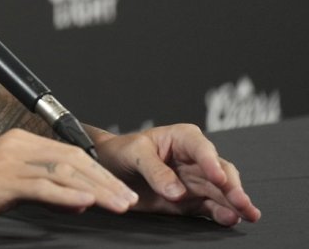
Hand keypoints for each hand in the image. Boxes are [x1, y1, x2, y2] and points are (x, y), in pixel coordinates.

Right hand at [0, 129, 138, 232]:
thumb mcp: (7, 188)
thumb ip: (41, 188)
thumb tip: (80, 199)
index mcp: (17, 141)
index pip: (69, 153)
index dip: (99, 172)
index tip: (121, 190)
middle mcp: (14, 144)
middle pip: (72, 159)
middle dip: (106, 180)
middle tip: (131, 199)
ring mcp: (6, 161)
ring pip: (63, 171)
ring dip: (97, 189)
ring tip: (120, 204)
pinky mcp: (0, 180)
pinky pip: (42, 186)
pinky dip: (69, 194)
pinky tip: (88, 203)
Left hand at [94, 123, 261, 225]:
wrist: (110, 168)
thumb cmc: (122, 151)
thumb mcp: (134, 153)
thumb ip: (155, 170)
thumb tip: (177, 192)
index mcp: (183, 138)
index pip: (202, 149)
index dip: (212, 163)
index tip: (219, 177)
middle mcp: (196, 160)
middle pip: (221, 172)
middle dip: (232, 187)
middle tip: (241, 202)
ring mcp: (196, 182)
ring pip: (222, 192)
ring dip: (235, 203)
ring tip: (246, 214)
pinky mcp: (192, 201)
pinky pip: (210, 208)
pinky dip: (221, 214)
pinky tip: (231, 219)